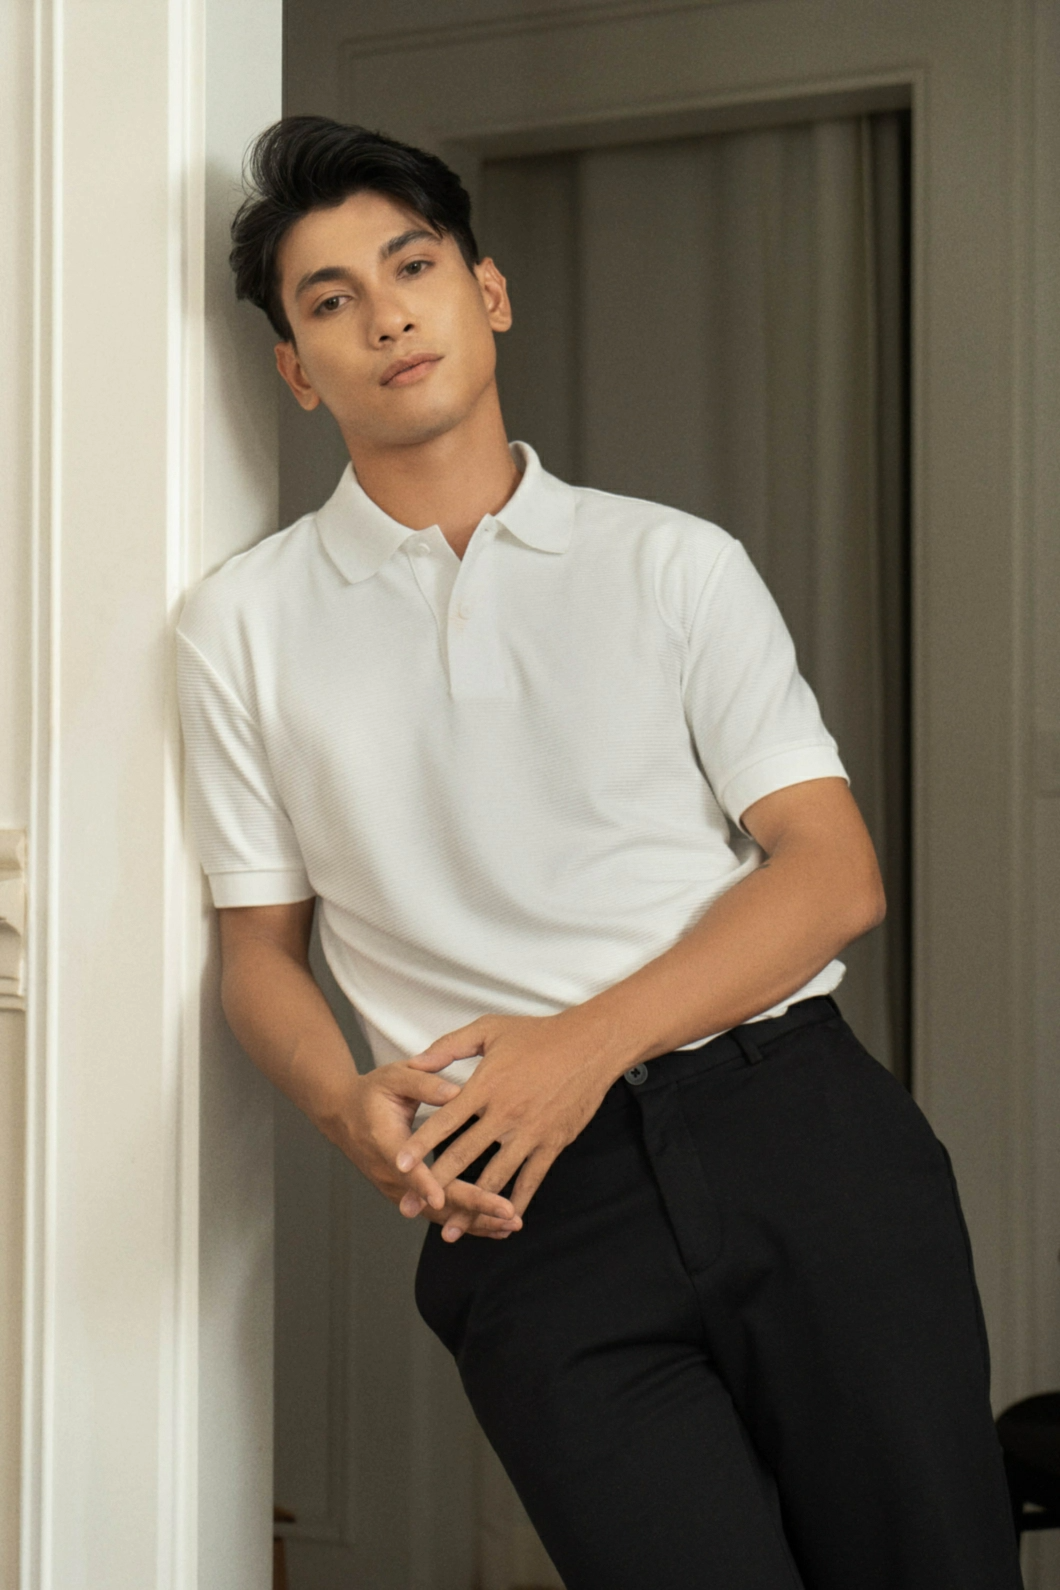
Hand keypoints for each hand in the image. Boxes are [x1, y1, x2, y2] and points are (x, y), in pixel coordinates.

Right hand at [333, 1062, 522, 1238]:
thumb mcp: (395, 1077)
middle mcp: (390, 1174)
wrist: (344, 1114)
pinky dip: (467, 1222)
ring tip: (512, 1224)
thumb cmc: (373, 1091)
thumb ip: (425, 1083)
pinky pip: (438, 1214)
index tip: (447, 1199)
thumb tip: (457, 1092)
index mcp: (385, 1142)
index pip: (408, 1169)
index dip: (427, 1185)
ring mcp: (397, 1190)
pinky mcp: (407, 1195)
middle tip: (509, 1213)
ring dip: (475, 1222)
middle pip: (432, 1201)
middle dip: (472, 1209)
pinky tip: (496, 1227)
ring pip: (438, 1215)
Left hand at [393, 1012, 624, 1236]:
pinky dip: (515, 1201)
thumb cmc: (539, 1034)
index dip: (420, 1145)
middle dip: (434, 1184)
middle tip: (411, 1206)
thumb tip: (416, 1062)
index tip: (399, 1164)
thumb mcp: (489, 1029)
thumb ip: (449, 1046)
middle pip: (462, 1156)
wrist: (590, 1045)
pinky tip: (501, 1218)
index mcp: (485, 1086)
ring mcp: (529, 1132)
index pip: (444, 1121)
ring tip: (450, 1229)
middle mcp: (504, 1114)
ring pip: (494, 1176)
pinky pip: (531, 1179)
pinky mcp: (552, 1143)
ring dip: (471, 1204)